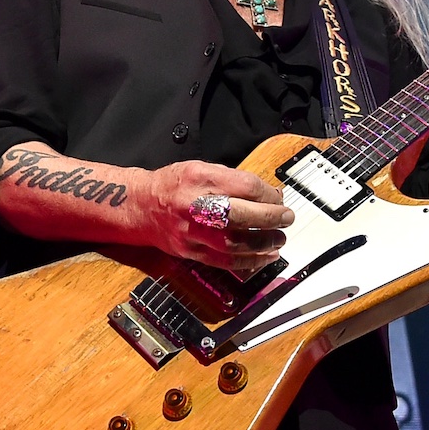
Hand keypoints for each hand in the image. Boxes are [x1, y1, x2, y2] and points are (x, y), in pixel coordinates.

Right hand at [134, 160, 291, 272]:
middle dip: (271, 218)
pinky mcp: (191, 251)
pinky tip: (264, 257)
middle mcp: (195, 204)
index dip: (268, 195)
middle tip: (286, 218)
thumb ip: (235, 180)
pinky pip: (224, 261)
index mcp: (201, 178)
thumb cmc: (174, 185)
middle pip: (242, 214)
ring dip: (263, 243)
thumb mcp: (202, 168)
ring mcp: (192, 231)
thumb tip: (270, 194)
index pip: (245, 186)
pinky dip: (248, 261)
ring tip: (279, 240)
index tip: (279, 199)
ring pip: (235, 242)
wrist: (141, 206)